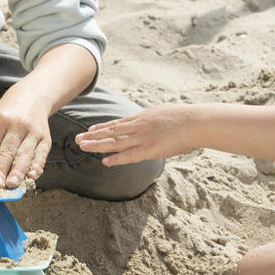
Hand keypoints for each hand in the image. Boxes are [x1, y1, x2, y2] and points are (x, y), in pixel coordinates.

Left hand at [0, 84, 52, 188]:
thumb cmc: (6, 113)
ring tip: (11, 184)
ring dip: (18, 171)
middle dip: (1, 170)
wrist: (31, 97)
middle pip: (8, 151)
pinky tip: (31, 176)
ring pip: (24, 155)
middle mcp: (17, 125)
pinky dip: (36, 166)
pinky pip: (41, 155)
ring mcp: (33, 132)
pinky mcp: (45, 139)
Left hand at [75, 103, 198, 165]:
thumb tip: (148, 121)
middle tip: (77, 139)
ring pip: (116, 142)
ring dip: (98, 145)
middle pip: (111, 131)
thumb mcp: (164, 114)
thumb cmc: (185, 119)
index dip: (102, 128)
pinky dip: (117, 158)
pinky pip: (130, 155)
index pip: (117, 123)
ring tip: (82, 147)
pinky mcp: (151, 149)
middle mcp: (139, 125)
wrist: (197, 122)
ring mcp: (144, 137)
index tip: (89, 130)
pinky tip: (104, 161)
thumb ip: (153, 119)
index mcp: (143, 117)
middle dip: (93, 136)